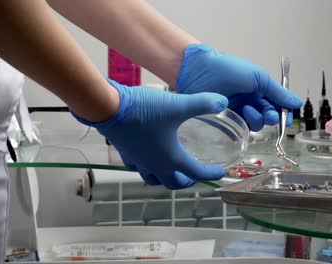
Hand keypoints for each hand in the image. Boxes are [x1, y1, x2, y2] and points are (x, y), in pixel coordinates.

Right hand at [72, 79, 228, 188]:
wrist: (108, 108)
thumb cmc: (144, 110)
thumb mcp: (179, 104)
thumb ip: (204, 103)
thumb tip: (223, 103)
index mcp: (171, 158)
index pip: (196, 173)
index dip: (211, 174)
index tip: (221, 172)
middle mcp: (154, 165)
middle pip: (172, 183)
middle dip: (185, 182)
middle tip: (193, 176)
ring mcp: (138, 161)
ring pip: (153, 179)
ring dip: (165, 177)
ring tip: (172, 169)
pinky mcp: (125, 153)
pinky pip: (138, 167)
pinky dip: (147, 166)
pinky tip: (149, 155)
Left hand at [176, 44, 302, 130]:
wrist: (198, 72)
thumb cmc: (228, 69)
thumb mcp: (258, 77)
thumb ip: (277, 92)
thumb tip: (297, 102)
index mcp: (259, 89)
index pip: (276, 104)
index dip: (283, 111)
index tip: (286, 116)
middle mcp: (250, 101)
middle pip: (268, 117)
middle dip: (271, 118)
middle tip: (269, 116)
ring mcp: (237, 111)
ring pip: (256, 125)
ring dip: (257, 120)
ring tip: (247, 109)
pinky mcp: (225, 121)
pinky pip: (240, 129)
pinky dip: (244, 125)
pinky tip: (239, 115)